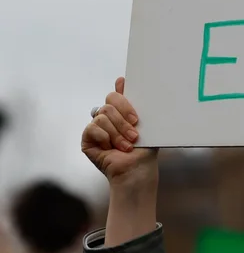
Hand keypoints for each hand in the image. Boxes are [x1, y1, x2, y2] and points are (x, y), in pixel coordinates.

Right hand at [81, 77, 159, 245]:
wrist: (137, 171)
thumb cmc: (144, 150)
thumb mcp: (146, 125)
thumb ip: (138, 107)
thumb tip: (125, 82)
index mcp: (122, 113)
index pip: (116, 95)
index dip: (121, 91)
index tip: (124, 84)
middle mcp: (108, 118)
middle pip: (109, 101)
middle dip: (124, 116)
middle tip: (135, 132)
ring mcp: (96, 128)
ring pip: (102, 114)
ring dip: (118, 131)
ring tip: (128, 145)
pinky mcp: (87, 139)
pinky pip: (93, 128)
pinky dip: (106, 137)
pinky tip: (112, 148)